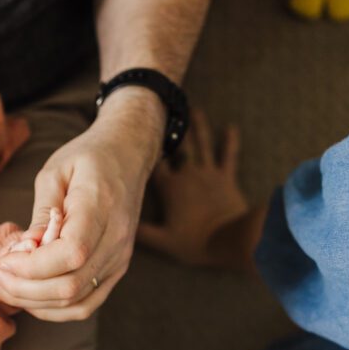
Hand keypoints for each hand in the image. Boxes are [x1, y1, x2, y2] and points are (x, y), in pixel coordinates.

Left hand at [0, 91, 159, 321]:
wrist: (128, 154)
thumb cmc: (87, 158)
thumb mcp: (55, 172)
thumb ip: (40, 213)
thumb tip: (23, 250)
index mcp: (101, 209)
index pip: (70, 253)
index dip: (32, 267)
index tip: (1, 262)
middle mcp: (116, 240)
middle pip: (70, 286)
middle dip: (22, 289)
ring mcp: (119, 259)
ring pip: (77, 303)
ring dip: (33, 303)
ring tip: (0, 290)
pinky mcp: (116, 269)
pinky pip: (86, 304)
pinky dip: (54, 309)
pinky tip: (27, 298)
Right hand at [137, 110, 249, 266]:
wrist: (230, 240)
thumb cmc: (195, 242)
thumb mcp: (162, 240)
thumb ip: (139, 232)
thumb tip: (116, 227)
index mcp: (170, 188)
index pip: (153, 163)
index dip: (144, 147)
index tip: (136, 132)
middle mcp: (187, 175)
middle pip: (177, 147)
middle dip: (170, 129)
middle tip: (162, 108)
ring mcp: (208, 174)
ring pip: (201, 145)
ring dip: (198, 126)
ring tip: (194, 108)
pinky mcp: (226, 179)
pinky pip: (229, 156)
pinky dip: (230, 141)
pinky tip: (231, 127)